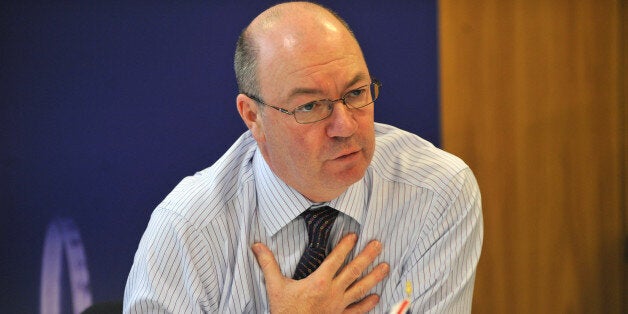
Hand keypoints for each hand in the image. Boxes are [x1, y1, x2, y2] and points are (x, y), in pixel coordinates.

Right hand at [251, 233, 388, 313]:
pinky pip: (357, 311)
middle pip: (354, 270)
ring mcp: (339, 306)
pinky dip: (367, 304)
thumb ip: (268, 264)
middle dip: (367, 256)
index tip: (354, 235)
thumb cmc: (284, 311)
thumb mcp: (275, 286)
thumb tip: (257, 245)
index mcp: (319, 282)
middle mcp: (333, 292)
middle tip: (379, 244)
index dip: (346, 245)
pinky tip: (376, 297)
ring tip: (386, 267)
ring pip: (361, 289)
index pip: (336, 259)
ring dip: (374, 277)